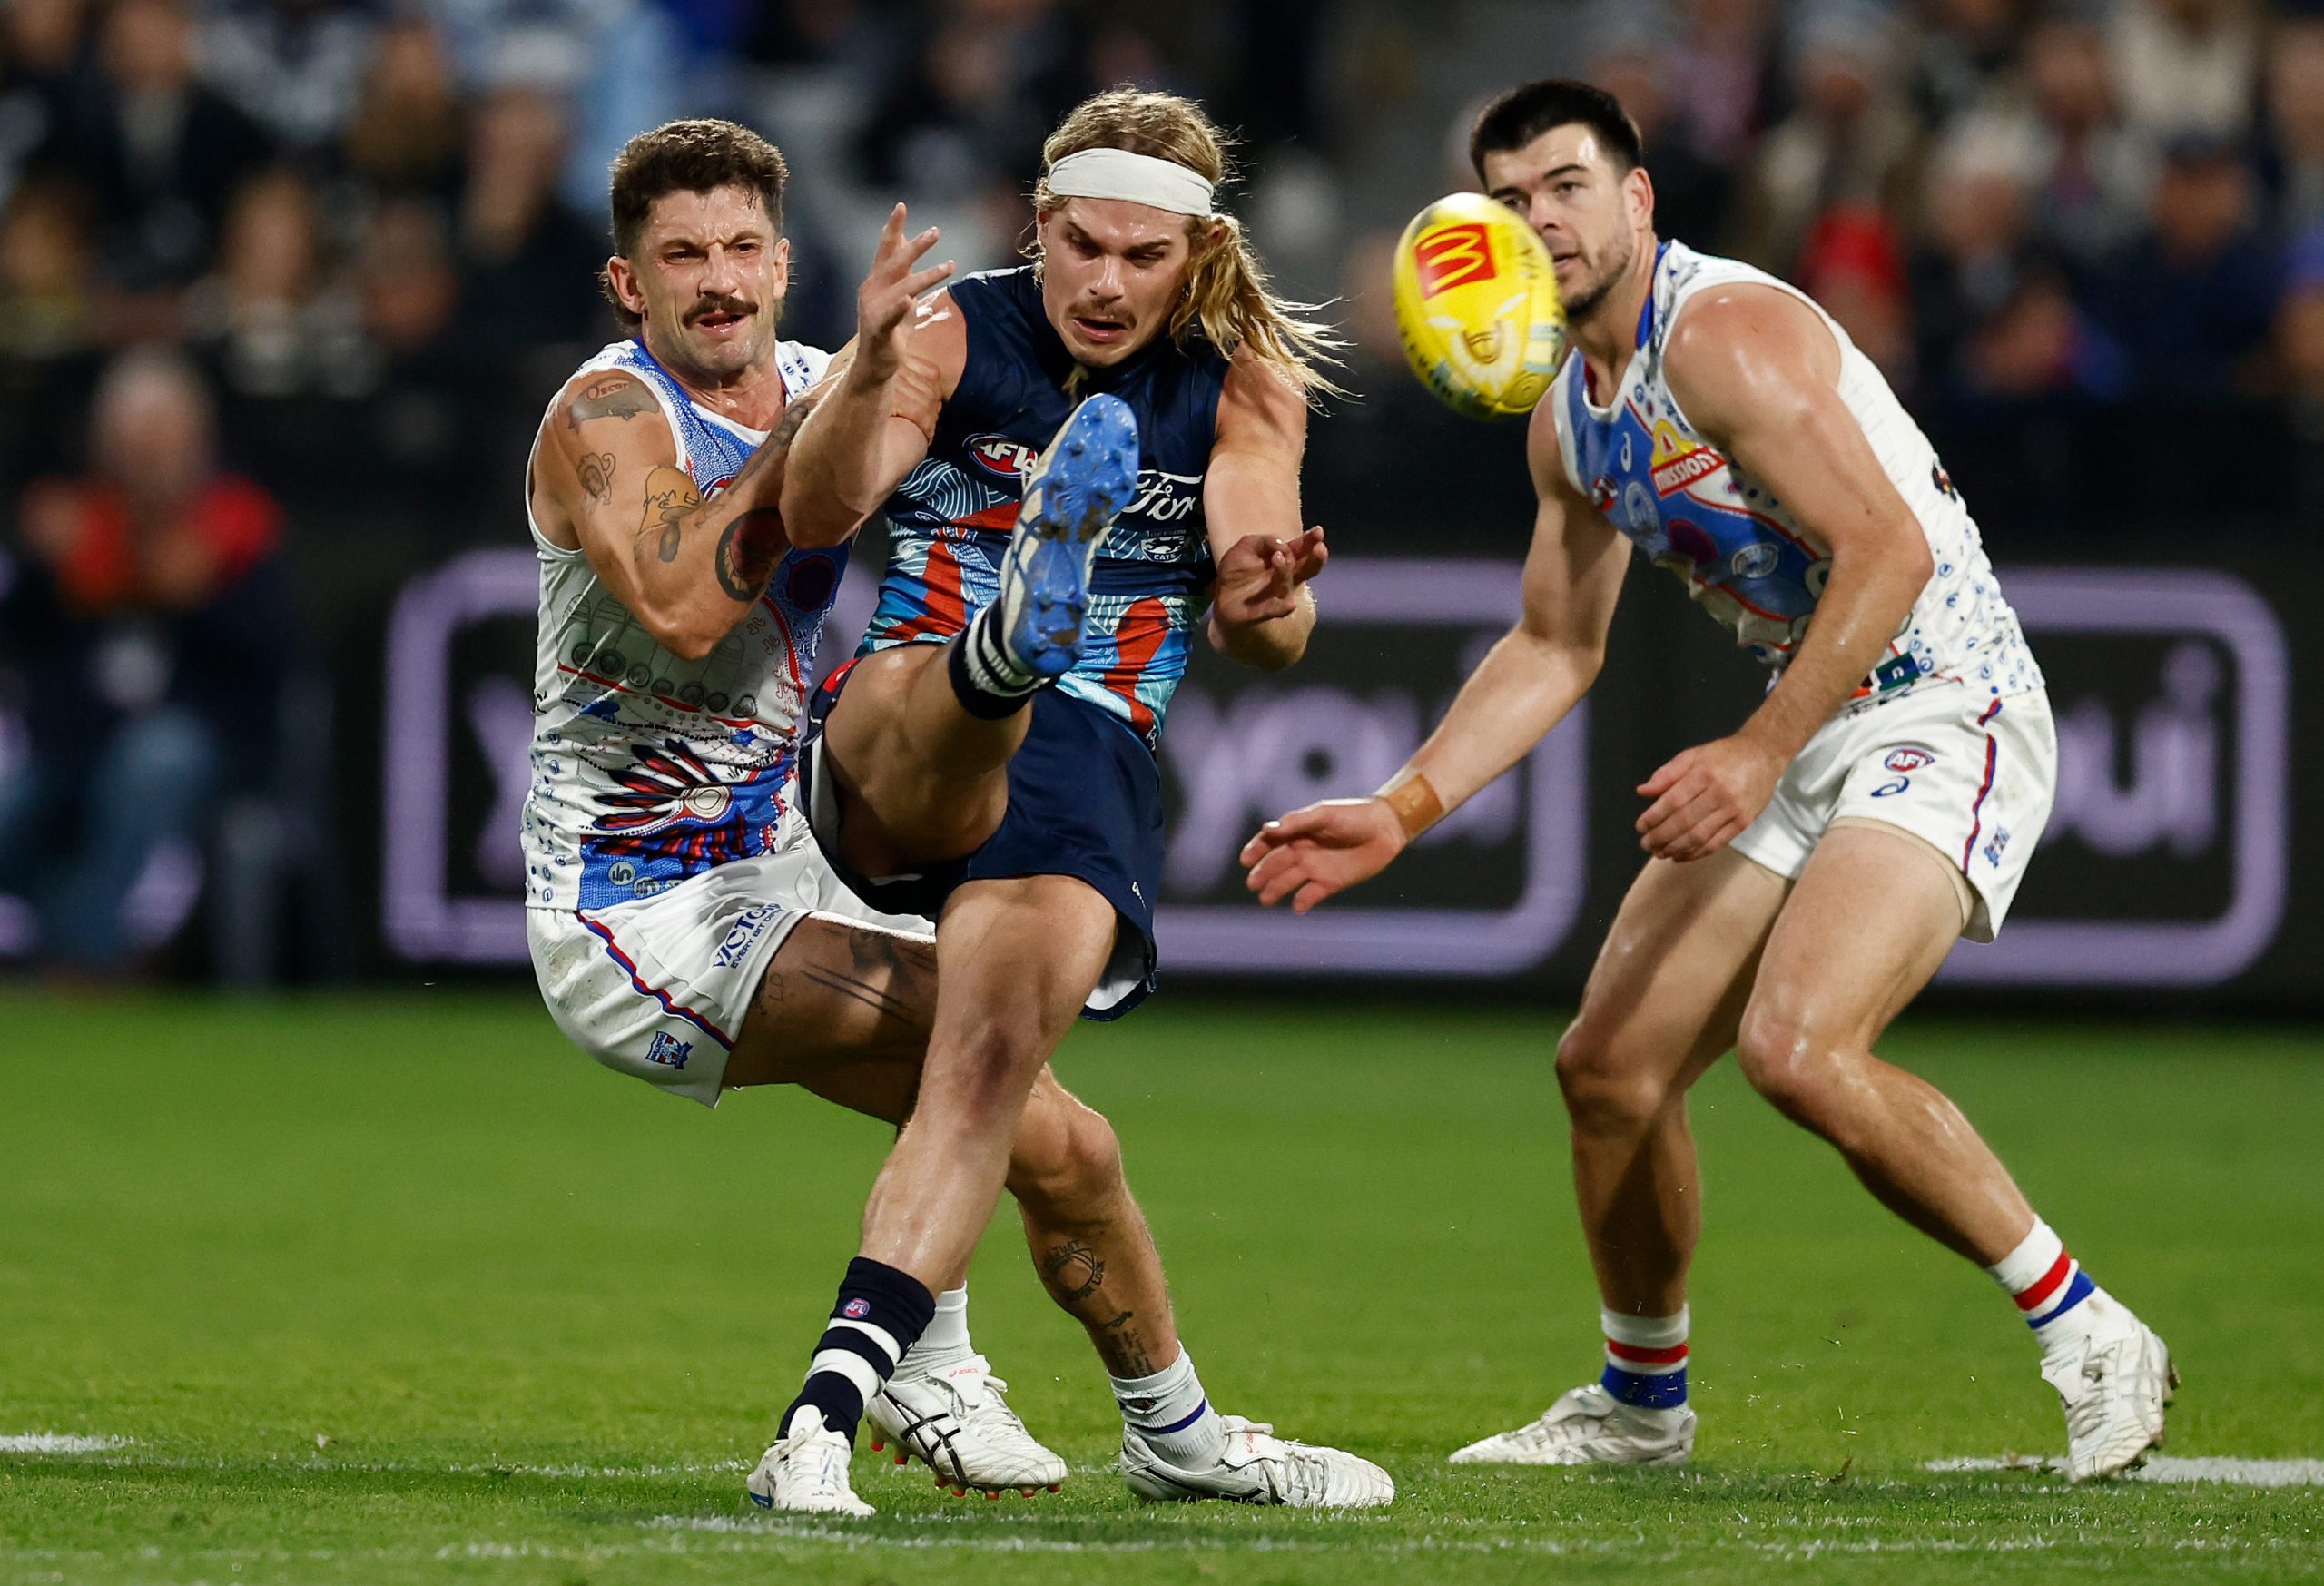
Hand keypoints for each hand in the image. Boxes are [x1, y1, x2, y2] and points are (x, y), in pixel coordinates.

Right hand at [851, 204, 951, 386]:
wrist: (875, 365)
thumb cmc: (888, 327)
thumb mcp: (897, 291)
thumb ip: (901, 267)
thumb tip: (905, 238)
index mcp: (877, 280)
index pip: (886, 248)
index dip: (893, 227)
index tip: (901, 206)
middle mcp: (873, 290)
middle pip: (896, 263)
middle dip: (916, 246)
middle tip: (936, 231)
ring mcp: (875, 309)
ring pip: (903, 288)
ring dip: (927, 275)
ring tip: (950, 266)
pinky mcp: (879, 330)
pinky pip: (890, 316)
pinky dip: (899, 308)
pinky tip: (909, 301)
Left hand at [1212, 525, 1325, 627]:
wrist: (1219, 596)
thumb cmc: (1237, 569)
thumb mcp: (1248, 546)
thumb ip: (1264, 541)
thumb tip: (1282, 545)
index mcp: (1284, 559)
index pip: (1301, 550)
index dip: (1310, 541)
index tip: (1318, 532)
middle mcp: (1285, 578)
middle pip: (1306, 569)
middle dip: (1315, 559)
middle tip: (1319, 548)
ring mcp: (1276, 595)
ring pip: (1287, 584)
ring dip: (1285, 571)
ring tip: (1278, 557)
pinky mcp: (1264, 611)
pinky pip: (1276, 610)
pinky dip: (1282, 607)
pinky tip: (1290, 604)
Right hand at [1239, 795, 1403, 912]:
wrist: (1385, 829)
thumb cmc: (1353, 815)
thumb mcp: (1323, 814)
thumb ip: (1296, 821)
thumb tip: (1267, 829)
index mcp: (1298, 831)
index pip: (1270, 841)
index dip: (1256, 850)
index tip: (1245, 860)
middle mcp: (1304, 850)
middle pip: (1276, 864)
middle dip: (1262, 874)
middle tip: (1252, 884)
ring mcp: (1316, 867)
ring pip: (1289, 881)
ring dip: (1276, 889)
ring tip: (1265, 899)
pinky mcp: (1331, 882)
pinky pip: (1311, 894)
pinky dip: (1301, 901)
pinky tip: (1296, 907)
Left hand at [1634, 732, 1786, 861]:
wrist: (1764, 754)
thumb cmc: (1725, 754)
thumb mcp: (1693, 755)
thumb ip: (1667, 773)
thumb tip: (1643, 791)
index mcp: (1704, 774)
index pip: (1673, 801)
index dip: (1654, 817)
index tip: (1640, 827)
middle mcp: (1720, 792)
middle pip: (1684, 821)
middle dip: (1661, 837)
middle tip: (1646, 844)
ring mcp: (1734, 809)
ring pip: (1700, 836)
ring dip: (1676, 848)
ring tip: (1659, 853)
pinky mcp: (1744, 822)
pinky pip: (1717, 843)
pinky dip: (1696, 853)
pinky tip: (1681, 856)